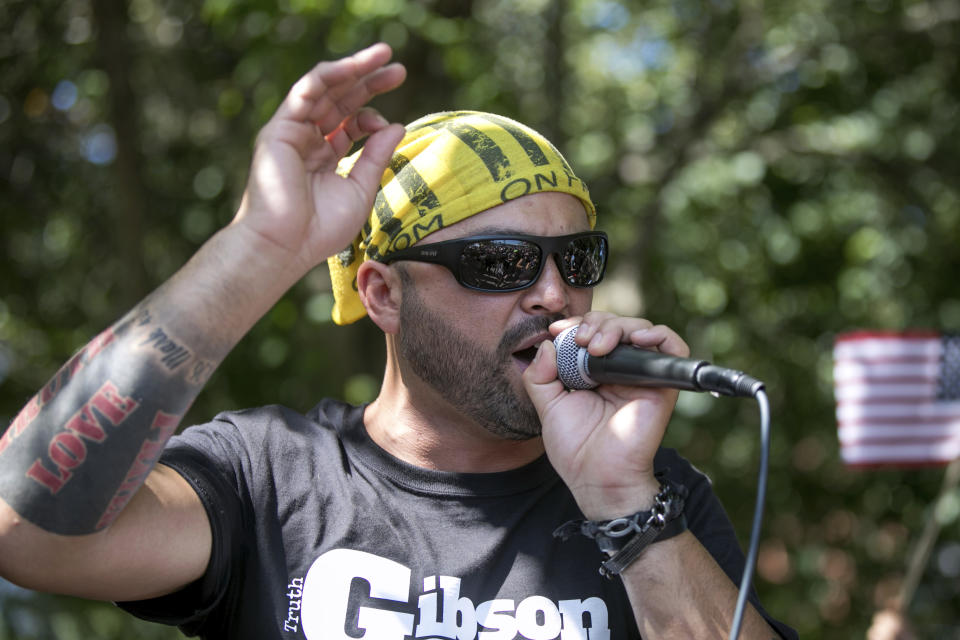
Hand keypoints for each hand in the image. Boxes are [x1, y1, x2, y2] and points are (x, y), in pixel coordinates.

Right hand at [232, 43, 406, 273]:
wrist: (286, 247)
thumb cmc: (320, 229)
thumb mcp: (360, 190)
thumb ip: (376, 157)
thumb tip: (397, 126)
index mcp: (325, 155)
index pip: (350, 122)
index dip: (374, 116)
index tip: (392, 126)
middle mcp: (308, 140)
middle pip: (340, 101)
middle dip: (370, 82)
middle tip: (398, 70)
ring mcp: (292, 132)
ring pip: (324, 89)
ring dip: (353, 69)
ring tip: (382, 56)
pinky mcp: (280, 129)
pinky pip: (305, 92)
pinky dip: (328, 77)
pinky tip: (352, 67)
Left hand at [522, 312, 688, 518]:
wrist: (596, 478)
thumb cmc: (575, 448)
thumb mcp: (547, 405)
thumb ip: (539, 375)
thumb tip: (547, 344)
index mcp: (594, 372)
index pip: (592, 331)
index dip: (576, 323)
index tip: (556, 329)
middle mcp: (620, 370)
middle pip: (615, 325)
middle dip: (595, 322)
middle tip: (580, 339)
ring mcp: (641, 376)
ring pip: (640, 329)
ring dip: (617, 326)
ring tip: (597, 345)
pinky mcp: (661, 385)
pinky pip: (674, 348)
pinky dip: (659, 335)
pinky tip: (635, 340)